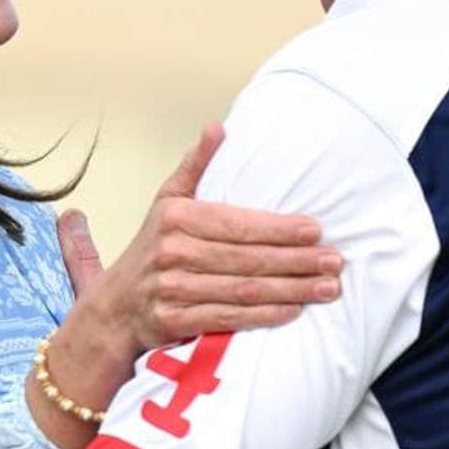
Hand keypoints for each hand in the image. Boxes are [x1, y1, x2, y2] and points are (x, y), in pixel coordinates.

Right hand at [61, 122, 341, 353]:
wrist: (114, 306)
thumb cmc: (153, 246)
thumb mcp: (167, 200)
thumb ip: (195, 165)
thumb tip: (217, 127)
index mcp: (175, 217)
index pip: (237, 223)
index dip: (278, 228)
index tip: (315, 230)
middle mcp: (172, 252)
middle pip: (246, 258)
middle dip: (296, 261)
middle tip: (334, 262)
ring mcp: (172, 289)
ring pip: (243, 290)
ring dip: (290, 290)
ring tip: (327, 288)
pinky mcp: (174, 322)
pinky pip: (227, 319)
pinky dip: (262, 317)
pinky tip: (293, 311)